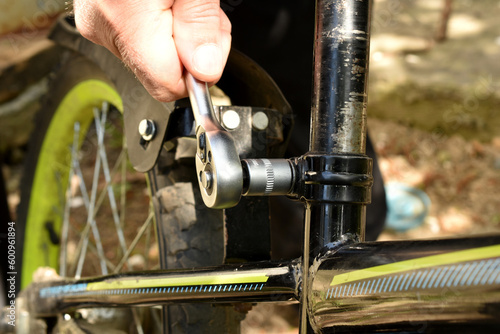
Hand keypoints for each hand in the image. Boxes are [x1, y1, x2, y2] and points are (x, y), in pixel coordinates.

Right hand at [74, 0, 230, 101]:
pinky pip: (137, 39)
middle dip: (192, 53)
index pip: (168, 87)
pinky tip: (167, 3)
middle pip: (160, 74)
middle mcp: (105, 27)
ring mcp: (98, 22)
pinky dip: (161, 26)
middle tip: (203, 15)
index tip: (212, 48)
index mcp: (128, 21)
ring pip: (150, 58)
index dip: (198, 75)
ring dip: (179, 38)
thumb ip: (201, 26)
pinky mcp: (100, 16)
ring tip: (185, 3)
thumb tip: (205, 72)